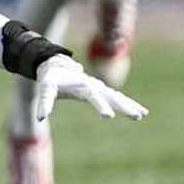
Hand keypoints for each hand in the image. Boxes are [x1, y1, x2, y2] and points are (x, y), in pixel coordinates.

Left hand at [32, 55, 148, 121]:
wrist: (56, 66)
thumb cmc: (50, 78)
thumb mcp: (46, 88)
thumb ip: (44, 102)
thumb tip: (40, 118)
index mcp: (82, 85)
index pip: (93, 97)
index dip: (101, 105)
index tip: (109, 116)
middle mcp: (94, 85)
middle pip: (112, 96)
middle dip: (124, 106)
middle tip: (137, 116)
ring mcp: (99, 87)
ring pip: (117, 96)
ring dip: (129, 105)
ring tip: (142, 115)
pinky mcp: (101, 90)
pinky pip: (117, 97)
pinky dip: (127, 103)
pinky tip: (139, 111)